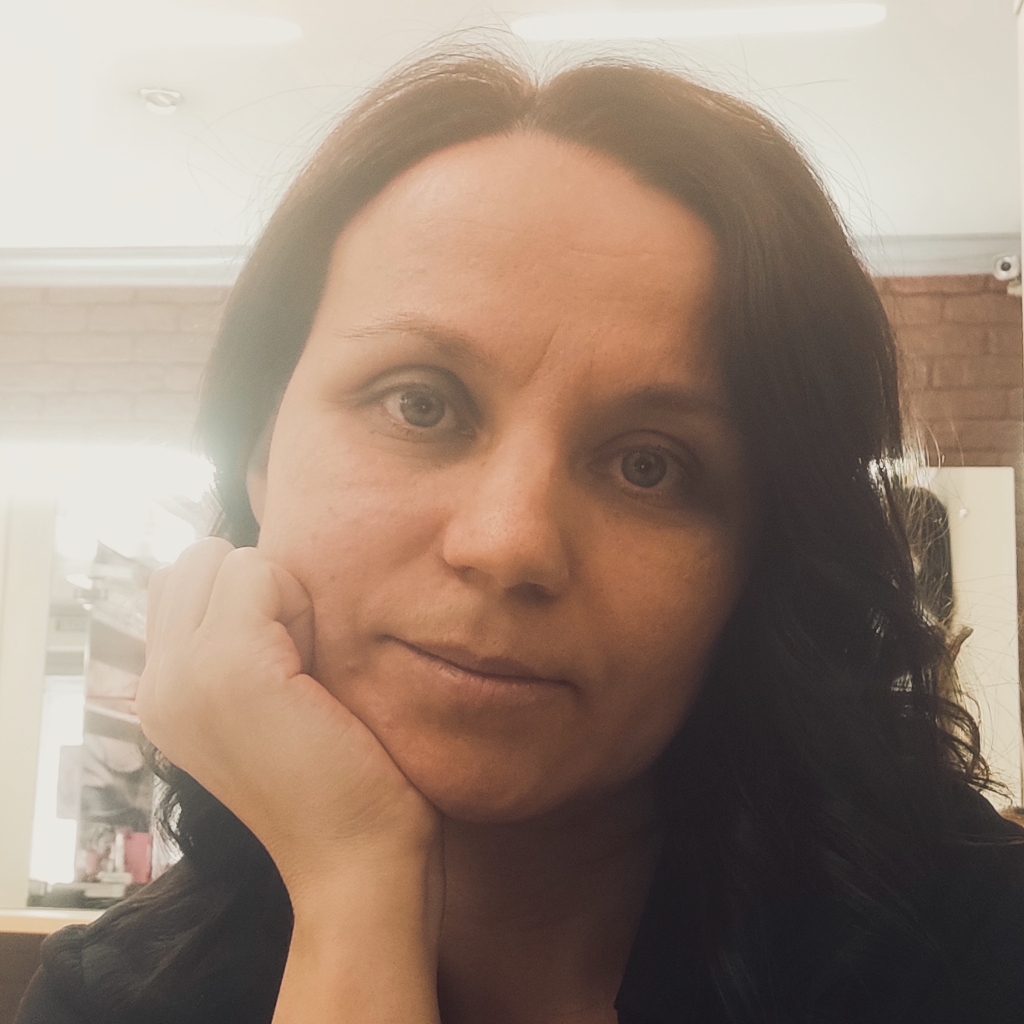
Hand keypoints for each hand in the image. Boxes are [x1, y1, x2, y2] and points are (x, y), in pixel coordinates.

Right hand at [136, 538, 440, 901]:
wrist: (356, 861)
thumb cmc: (337, 779)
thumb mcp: (265, 705)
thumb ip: (240, 645)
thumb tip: (253, 572)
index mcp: (162, 694)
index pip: (178, 584)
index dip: (246, 602)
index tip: (284, 667)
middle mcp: (155, 684)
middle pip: (195, 561)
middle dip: (256, 589)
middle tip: (294, 663)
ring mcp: (183, 675)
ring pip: (225, 559)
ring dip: (279, 595)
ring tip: (302, 671)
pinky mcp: (227, 666)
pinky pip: (257, 570)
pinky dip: (299, 603)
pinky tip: (312, 673)